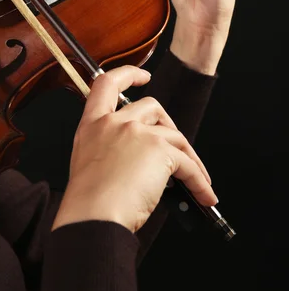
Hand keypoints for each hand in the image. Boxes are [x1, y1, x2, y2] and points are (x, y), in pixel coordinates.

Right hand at [51, 65, 216, 233]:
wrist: (93, 216)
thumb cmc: (88, 200)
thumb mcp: (88, 162)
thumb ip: (108, 147)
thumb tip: (135, 157)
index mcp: (92, 125)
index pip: (107, 84)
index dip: (128, 74)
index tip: (143, 76)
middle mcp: (114, 123)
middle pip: (151, 106)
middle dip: (167, 124)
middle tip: (174, 146)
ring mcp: (137, 133)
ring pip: (174, 135)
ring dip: (189, 158)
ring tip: (196, 179)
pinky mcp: (159, 150)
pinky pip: (187, 164)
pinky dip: (199, 180)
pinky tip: (202, 193)